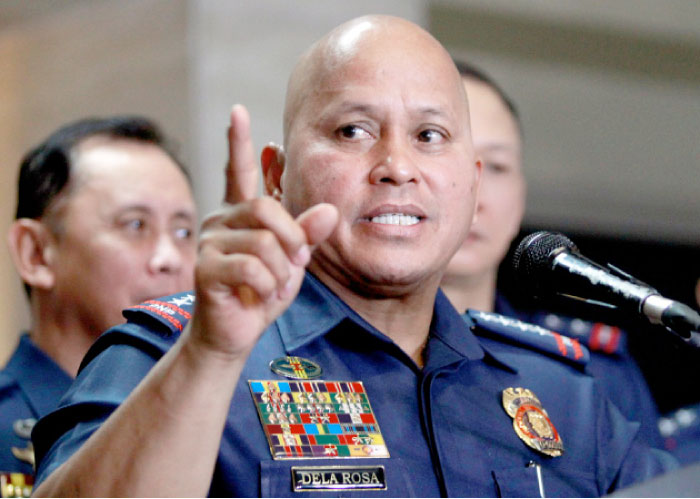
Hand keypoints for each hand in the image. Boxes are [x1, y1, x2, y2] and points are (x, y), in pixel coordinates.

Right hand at [187, 105, 337, 358]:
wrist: (235, 334)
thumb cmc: (262, 293)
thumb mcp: (293, 262)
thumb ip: (307, 235)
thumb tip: (328, 211)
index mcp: (240, 214)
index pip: (237, 170)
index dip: (238, 141)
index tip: (238, 110)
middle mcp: (221, 219)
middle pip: (267, 208)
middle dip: (292, 239)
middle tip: (295, 264)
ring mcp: (210, 241)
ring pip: (264, 241)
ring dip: (282, 270)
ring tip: (274, 286)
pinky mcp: (205, 267)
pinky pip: (252, 267)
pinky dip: (267, 286)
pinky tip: (259, 296)